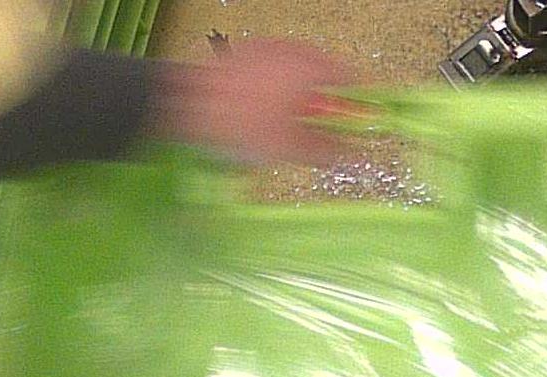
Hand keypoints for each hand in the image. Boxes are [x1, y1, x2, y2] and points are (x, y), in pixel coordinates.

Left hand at [155, 40, 352, 165]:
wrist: (187, 105)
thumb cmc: (238, 123)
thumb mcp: (290, 148)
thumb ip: (328, 152)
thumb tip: (351, 158)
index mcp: (311, 67)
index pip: (352, 78)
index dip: (358, 102)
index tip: (359, 119)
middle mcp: (292, 51)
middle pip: (325, 75)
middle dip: (327, 102)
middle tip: (323, 127)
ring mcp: (267, 49)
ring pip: (298, 72)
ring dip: (301, 96)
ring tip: (290, 123)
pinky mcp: (246, 54)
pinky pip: (274, 70)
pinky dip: (278, 88)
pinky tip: (266, 111)